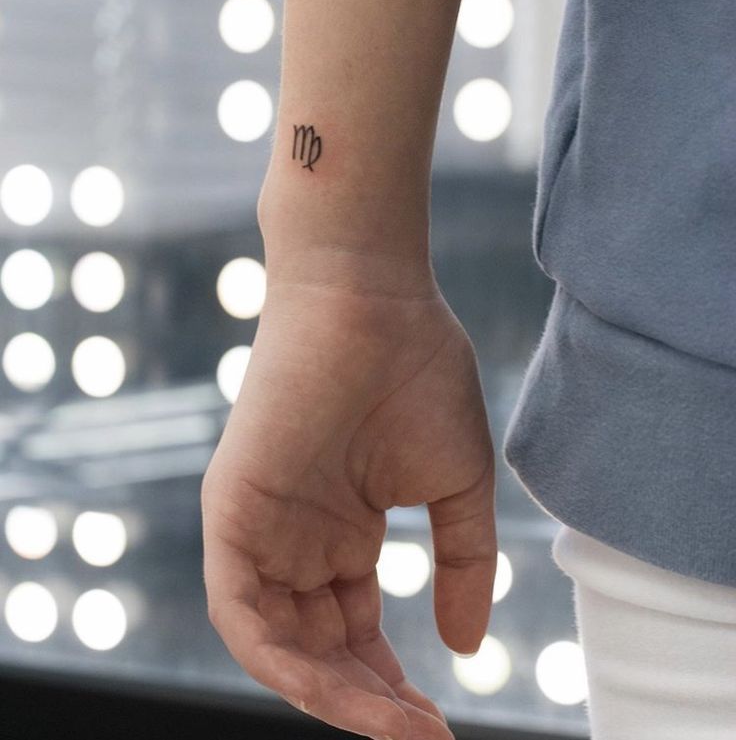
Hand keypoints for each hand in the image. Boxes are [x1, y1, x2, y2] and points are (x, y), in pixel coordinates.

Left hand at [201, 276, 496, 739]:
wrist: (375, 298)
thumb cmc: (418, 374)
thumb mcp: (457, 487)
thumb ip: (462, 566)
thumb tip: (466, 648)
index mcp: (341, 532)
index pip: (353, 631)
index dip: (390, 683)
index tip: (436, 722)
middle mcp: (296, 538)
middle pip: (317, 647)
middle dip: (366, 701)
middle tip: (422, 735)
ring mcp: (261, 525)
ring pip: (278, 643)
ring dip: (333, 695)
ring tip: (396, 726)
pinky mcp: (232, 508)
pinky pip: (241, 611)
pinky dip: (283, 662)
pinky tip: (339, 694)